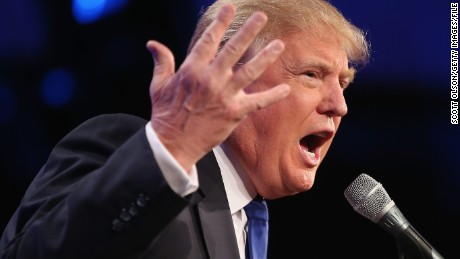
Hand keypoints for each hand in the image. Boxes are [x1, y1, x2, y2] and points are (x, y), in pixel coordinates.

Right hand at [146, 3, 289, 171]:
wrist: (173, 144)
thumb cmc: (165, 114)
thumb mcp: (158, 85)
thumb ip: (161, 62)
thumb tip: (152, 44)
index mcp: (191, 70)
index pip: (208, 40)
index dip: (220, 22)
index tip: (229, 8)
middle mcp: (210, 79)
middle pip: (233, 50)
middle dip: (248, 31)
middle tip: (261, 17)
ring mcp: (224, 96)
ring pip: (249, 71)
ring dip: (265, 56)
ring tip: (279, 44)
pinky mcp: (234, 113)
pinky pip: (257, 102)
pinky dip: (272, 96)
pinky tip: (286, 89)